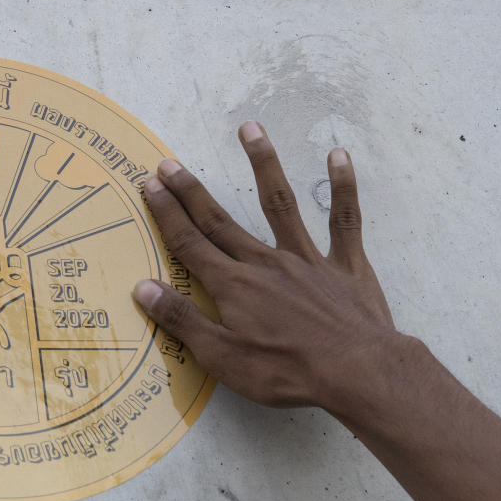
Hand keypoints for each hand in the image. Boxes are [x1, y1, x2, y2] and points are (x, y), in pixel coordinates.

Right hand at [133, 121, 399, 409]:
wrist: (358, 372)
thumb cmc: (286, 372)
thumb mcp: (222, 356)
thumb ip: (182, 319)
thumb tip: (142, 287)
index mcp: (233, 285)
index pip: (189, 243)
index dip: (167, 213)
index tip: (149, 184)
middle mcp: (265, 262)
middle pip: (221, 220)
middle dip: (191, 191)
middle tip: (169, 162)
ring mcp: (307, 259)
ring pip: (279, 203)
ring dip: (263, 163)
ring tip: (250, 128)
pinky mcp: (345, 266)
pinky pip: (345, 219)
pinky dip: (342, 186)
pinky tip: (337, 155)